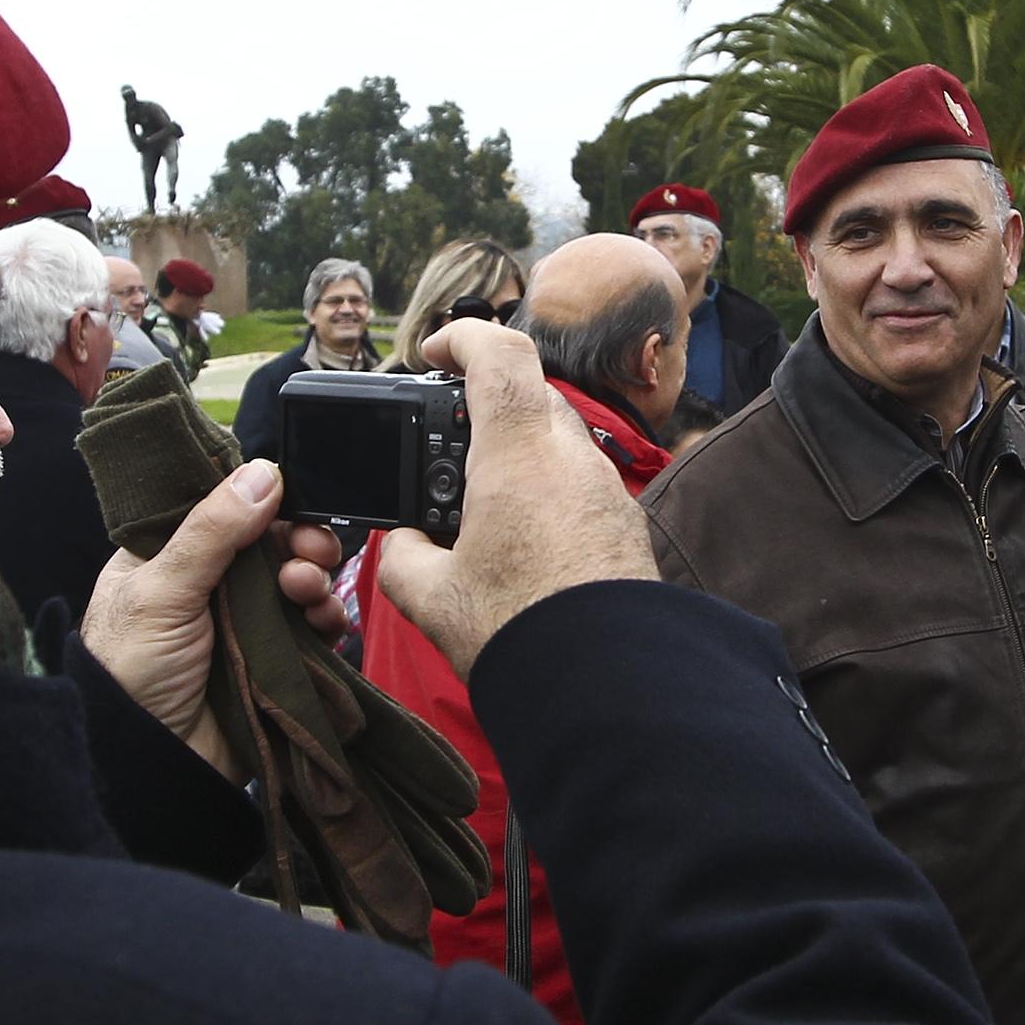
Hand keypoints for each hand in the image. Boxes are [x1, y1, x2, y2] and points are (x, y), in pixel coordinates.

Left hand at [81, 459, 344, 775]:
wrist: (150, 763)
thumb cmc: (130, 671)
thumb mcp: (161, 590)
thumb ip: (212, 531)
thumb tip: (263, 473)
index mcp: (168, 555)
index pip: (225, 509)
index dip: (263, 501)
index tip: (292, 500)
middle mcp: (209, 584)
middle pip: (271, 543)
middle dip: (300, 541)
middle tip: (312, 550)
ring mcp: (244, 622)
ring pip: (297, 582)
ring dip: (314, 578)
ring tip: (305, 591)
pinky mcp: (274, 660)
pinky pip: (313, 628)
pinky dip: (326, 618)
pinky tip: (323, 621)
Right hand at [374, 319, 659, 673]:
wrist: (609, 688)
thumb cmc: (522, 633)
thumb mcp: (431, 597)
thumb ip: (399, 557)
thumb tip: (399, 547)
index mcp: (518, 452)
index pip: (498, 350)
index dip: (462, 336)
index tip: (434, 353)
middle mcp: (571, 457)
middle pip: (527, 396)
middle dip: (483, 409)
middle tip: (446, 448)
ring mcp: (606, 490)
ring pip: (556, 443)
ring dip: (516, 457)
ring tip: (479, 509)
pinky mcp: (625, 526)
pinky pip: (578, 486)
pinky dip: (545, 494)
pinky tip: (520, 545)